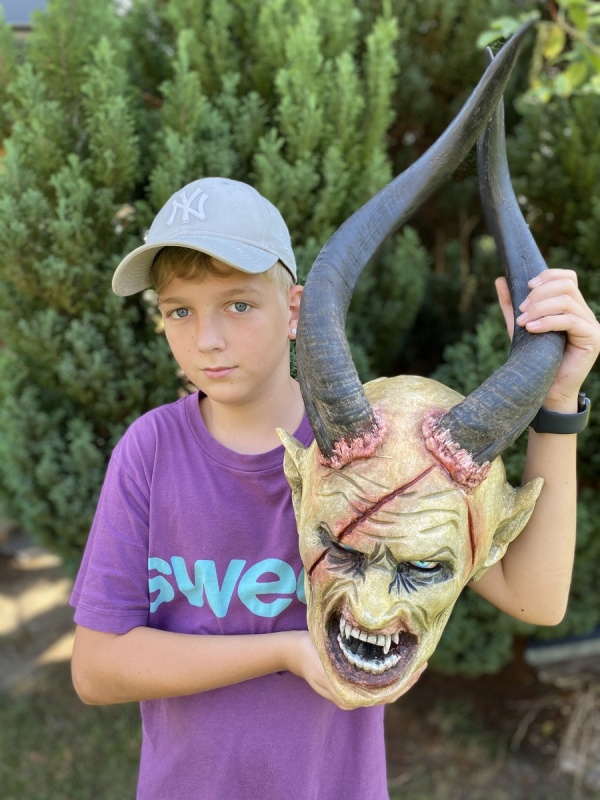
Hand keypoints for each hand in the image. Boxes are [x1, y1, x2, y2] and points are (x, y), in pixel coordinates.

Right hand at [284, 630, 426, 708]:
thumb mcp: (325, 663)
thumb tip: (365, 688)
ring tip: (415, 659)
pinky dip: (389, 672)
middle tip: (423, 660)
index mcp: (349, 697)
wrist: (292, 650)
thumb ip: (342, 680)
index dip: (405, 682)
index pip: (386, 694)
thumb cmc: (310, 652)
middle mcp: (353, 698)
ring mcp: (352, 690)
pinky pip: (375, 681)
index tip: (419, 666)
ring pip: (383, 687)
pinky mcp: (350, 681)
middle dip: (408, 678)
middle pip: (389, 692)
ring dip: (400, 675)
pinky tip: (396, 659)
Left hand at [496, 270, 599, 408]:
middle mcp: (584, 313)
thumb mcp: (520, 327)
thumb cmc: (534, 359)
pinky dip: (548, 322)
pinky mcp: (593, 339)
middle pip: (567, 285)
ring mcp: (591, 326)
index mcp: (571, 307)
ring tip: (523, 322)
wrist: (545, 391)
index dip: (547, 276)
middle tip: (521, 311)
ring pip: (567, 301)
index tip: (527, 287)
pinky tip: (532, 329)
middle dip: (540, 294)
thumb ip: (512, 305)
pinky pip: (571, 321)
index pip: (567, 278)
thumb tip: (500, 280)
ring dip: (540, 308)